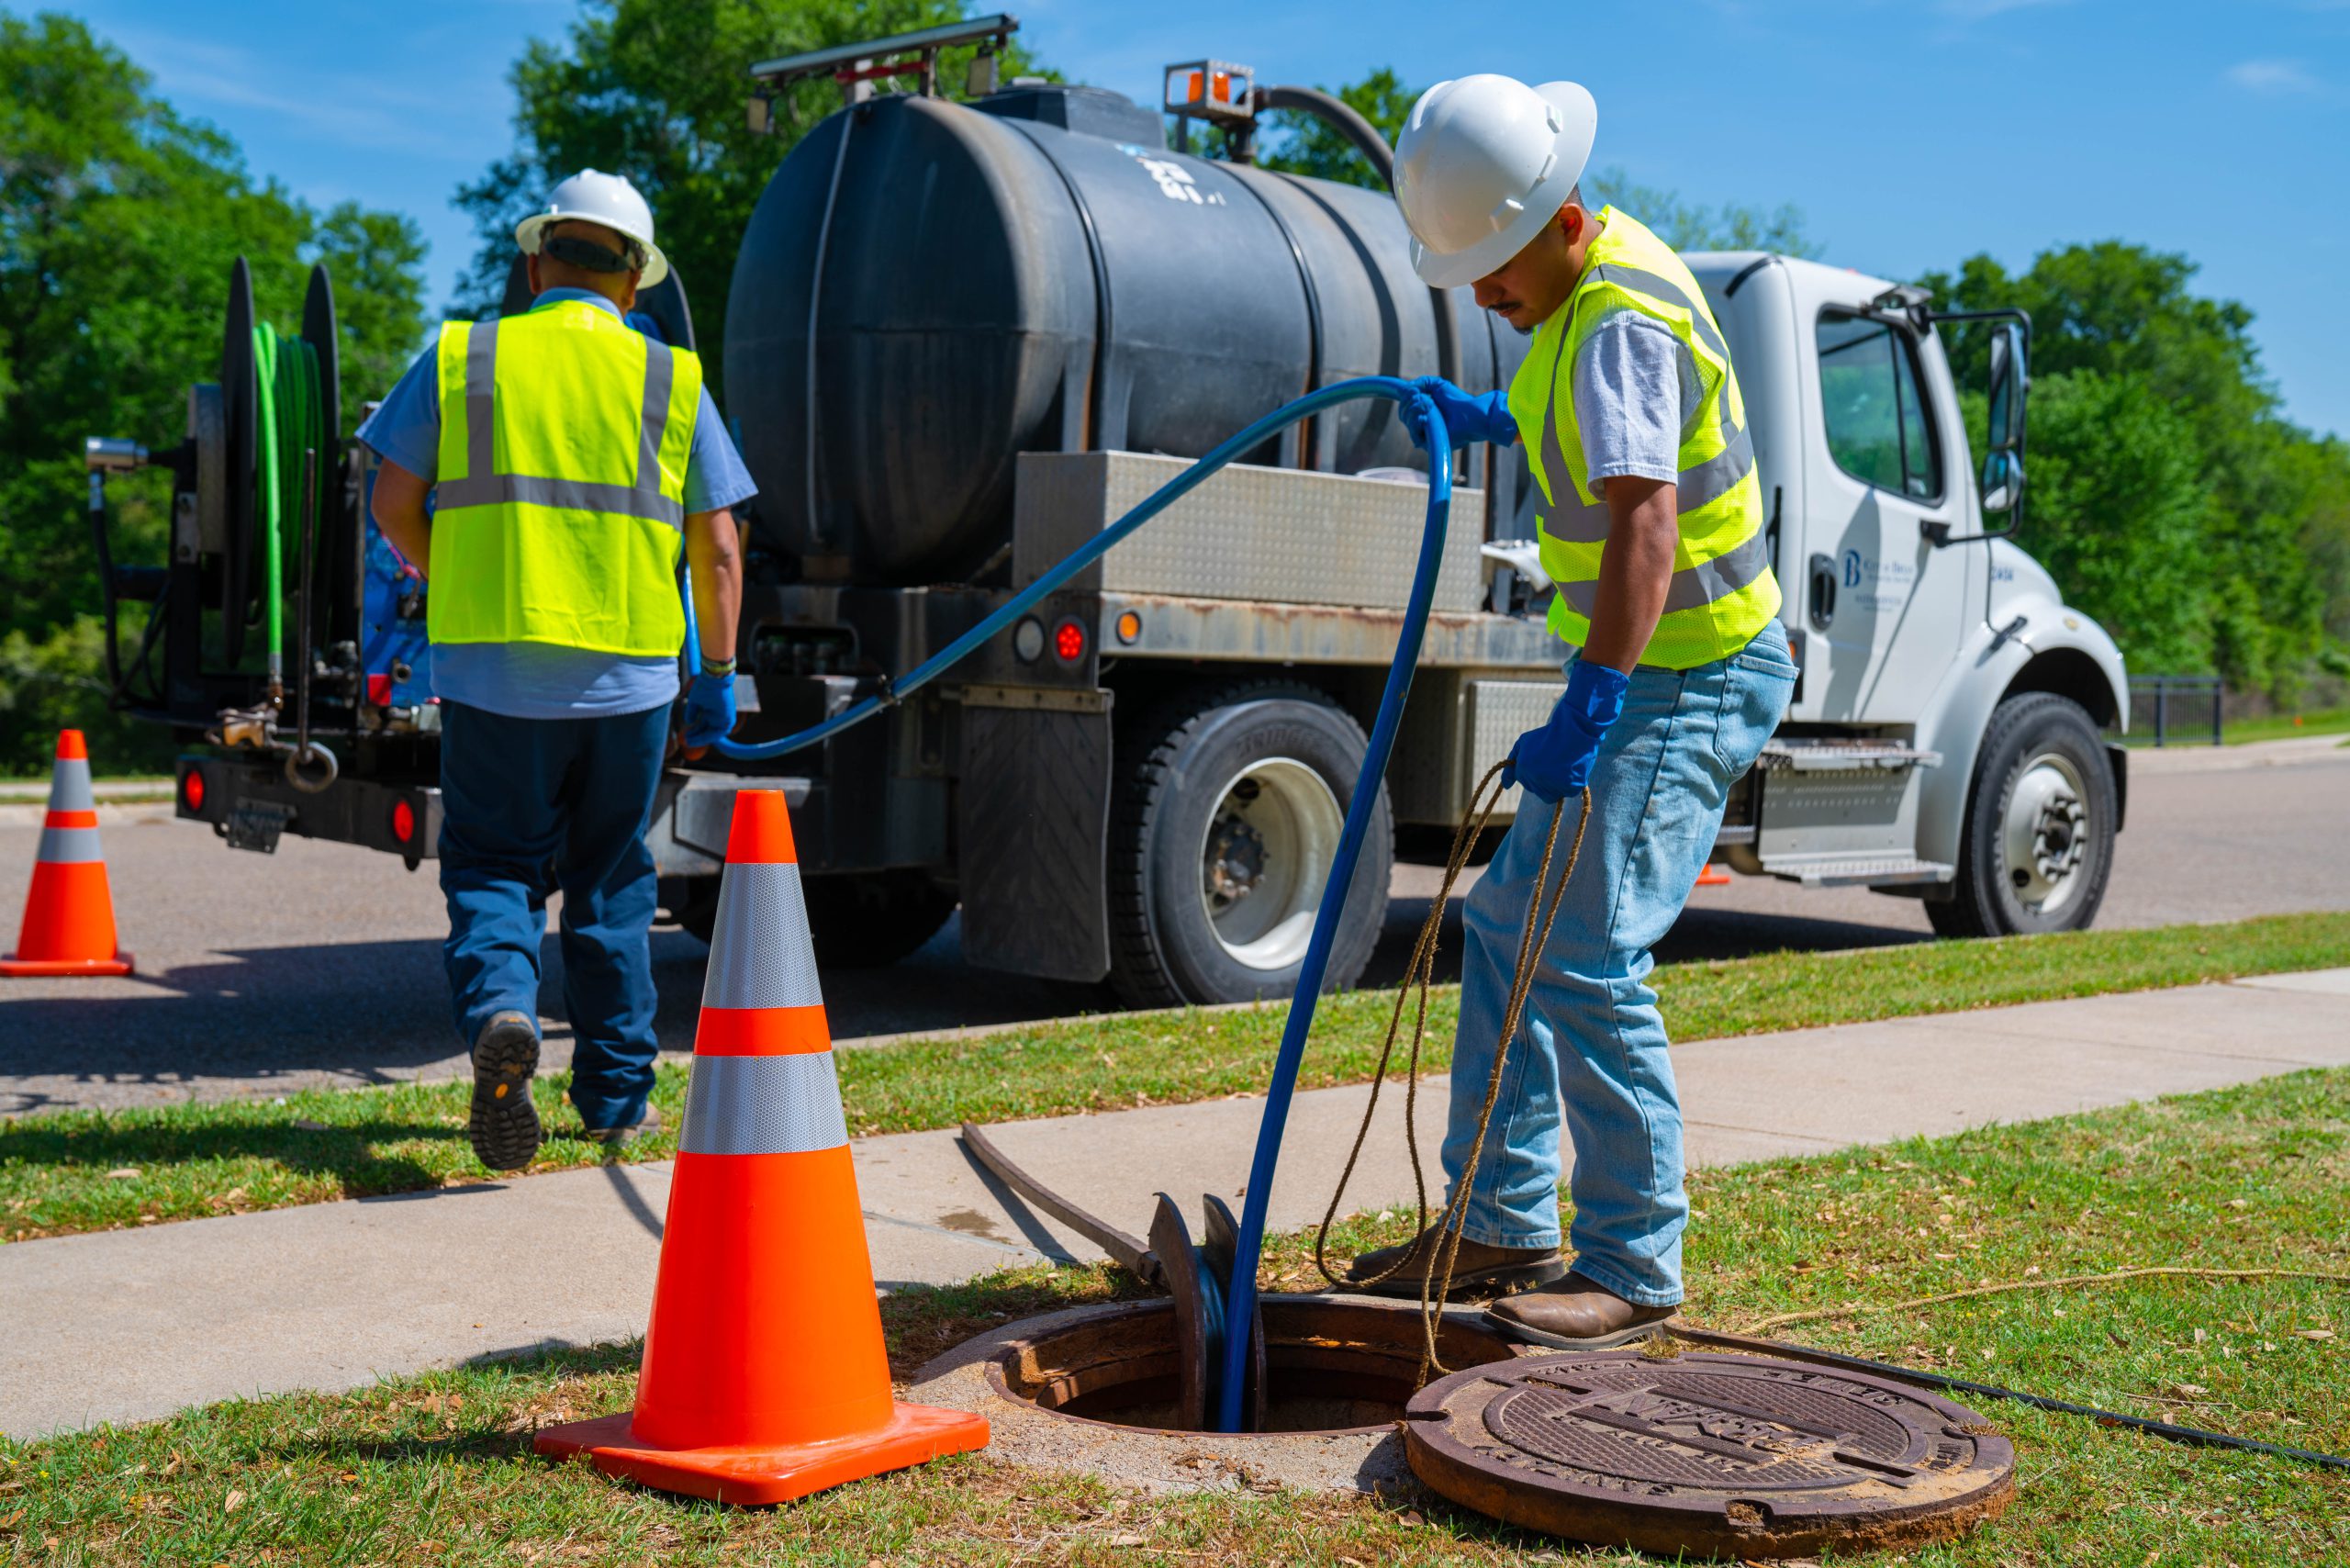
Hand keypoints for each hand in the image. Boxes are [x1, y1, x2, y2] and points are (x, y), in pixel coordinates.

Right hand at [682, 670, 736, 752]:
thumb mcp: (695, 701)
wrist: (715, 679)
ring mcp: (724, 718)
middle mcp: (718, 715)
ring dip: (701, 739)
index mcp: (712, 710)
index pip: (703, 724)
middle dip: (697, 736)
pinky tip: (697, 739)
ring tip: (689, 742)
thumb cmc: (705, 686)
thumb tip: (689, 722)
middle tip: (686, 741)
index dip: (695, 731)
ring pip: (713, 734)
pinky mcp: (729, 719)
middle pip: (707, 730)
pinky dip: (708, 737)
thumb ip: (692, 712)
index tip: (686, 736)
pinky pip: (719, 733)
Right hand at [1400, 376, 1517, 451]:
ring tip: (1430, 405)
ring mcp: (1425, 435)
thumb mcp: (1437, 385)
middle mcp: (1422, 425)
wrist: (1470, 414)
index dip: (1406, 399)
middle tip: (1425, 398)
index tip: (1414, 391)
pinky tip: (1425, 417)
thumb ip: (1421, 382)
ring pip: (1407, 422)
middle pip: (1403, 414)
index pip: (1405, 408)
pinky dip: (1417, 422)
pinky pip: (1414, 434)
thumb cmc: (1458, 400)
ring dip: (1416, 409)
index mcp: (1424, 413)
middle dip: (1410, 402)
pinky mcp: (1428, 444)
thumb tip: (1406, 389)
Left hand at [1503, 660, 1628, 803]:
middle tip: (1553, 764)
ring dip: (1555, 785)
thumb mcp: (1524, 743)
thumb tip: (1505, 786)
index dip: (1533, 772)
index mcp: (1523, 769)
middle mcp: (1536, 778)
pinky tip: (1571, 769)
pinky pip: (1567, 793)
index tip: (1543, 761)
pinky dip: (1570, 784)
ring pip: (1550, 795)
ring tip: (1561, 768)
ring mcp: (1553, 783)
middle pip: (1536, 790)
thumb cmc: (1548, 734)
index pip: (1524, 781)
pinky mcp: (1570, 786)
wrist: (1574, 728)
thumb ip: (1511, 764)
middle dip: (1543, 780)